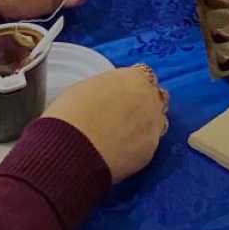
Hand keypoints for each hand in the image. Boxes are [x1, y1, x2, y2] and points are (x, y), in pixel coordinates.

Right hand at [44, 65, 167, 184]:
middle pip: (155, 97)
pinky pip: (149, 145)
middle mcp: (150, 98)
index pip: (143, 77)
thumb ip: (109, 87)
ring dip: (146, 125)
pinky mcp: (150, 150)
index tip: (124, 96)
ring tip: (124, 136)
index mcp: (135, 77)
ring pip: (158, 121)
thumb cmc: (71, 114)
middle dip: (144, 104)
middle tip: (125, 116)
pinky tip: (121, 152)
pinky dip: (138, 147)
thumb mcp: (88, 87)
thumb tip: (110, 95)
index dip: (132, 87)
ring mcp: (153, 125)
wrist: (70, 148)